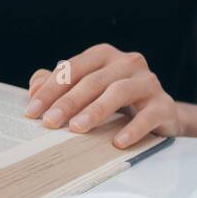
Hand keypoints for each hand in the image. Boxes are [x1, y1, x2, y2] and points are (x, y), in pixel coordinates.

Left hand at [25, 44, 180, 147]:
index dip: (51, 89)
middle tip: (50, 123)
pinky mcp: (164, 105)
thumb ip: (59, 85)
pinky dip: (132, 129)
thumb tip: (34, 89)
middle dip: (68, 102)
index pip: (73, 68)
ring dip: (95, 111)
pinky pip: (147, 116)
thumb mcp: (87, 90)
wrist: (160, 115)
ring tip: (77, 129)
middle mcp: (128, 63)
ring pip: (118, 92)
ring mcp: (148, 82)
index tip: (32, 111)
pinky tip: (117, 142)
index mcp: (105, 55)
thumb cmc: (117, 101)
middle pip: (93, 80)